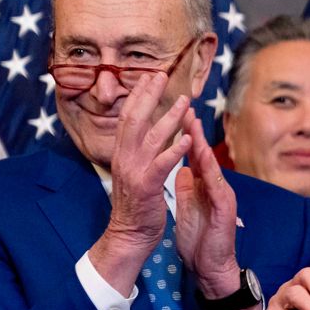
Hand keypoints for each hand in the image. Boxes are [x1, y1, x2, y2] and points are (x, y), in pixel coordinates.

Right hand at [89, 72, 192, 295]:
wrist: (128, 235)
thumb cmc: (136, 205)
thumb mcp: (133, 173)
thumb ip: (137, 153)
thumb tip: (143, 135)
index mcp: (122, 153)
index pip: (128, 117)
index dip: (138, 95)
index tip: (149, 76)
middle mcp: (124, 157)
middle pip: (133, 118)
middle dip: (148, 95)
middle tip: (160, 75)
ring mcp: (134, 171)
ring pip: (149, 137)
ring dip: (168, 117)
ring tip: (184, 102)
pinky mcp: (147, 186)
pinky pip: (161, 164)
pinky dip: (174, 149)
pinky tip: (187, 138)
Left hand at [175, 109, 238, 296]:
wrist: (212, 267)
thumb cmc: (201, 240)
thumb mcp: (190, 208)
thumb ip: (188, 188)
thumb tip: (182, 170)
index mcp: (204, 186)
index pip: (193, 155)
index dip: (184, 134)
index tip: (174, 113)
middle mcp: (215, 187)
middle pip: (203, 154)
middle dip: (193, 130)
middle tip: (184, 106)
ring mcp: (222, 196)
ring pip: (212, 164)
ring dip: (203, 143)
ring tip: (194, 123)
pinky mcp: (224, 209)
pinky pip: (216, 185)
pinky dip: (210, 170)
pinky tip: (203, 157)